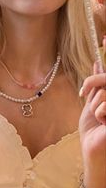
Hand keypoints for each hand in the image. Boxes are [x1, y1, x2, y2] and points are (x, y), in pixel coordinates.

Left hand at [78, 38, 105, 187]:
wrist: (93, 151)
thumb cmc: (93, 130)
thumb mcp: (92, 103)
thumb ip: (96, 84)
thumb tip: (97, 63)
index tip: (105, 36)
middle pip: (104, 78)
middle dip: (93, 83)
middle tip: (85, 93)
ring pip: (104, 90)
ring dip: (96, 104)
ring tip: (99, 117)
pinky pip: (105, 104)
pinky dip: (100, 112)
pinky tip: (103, 122)